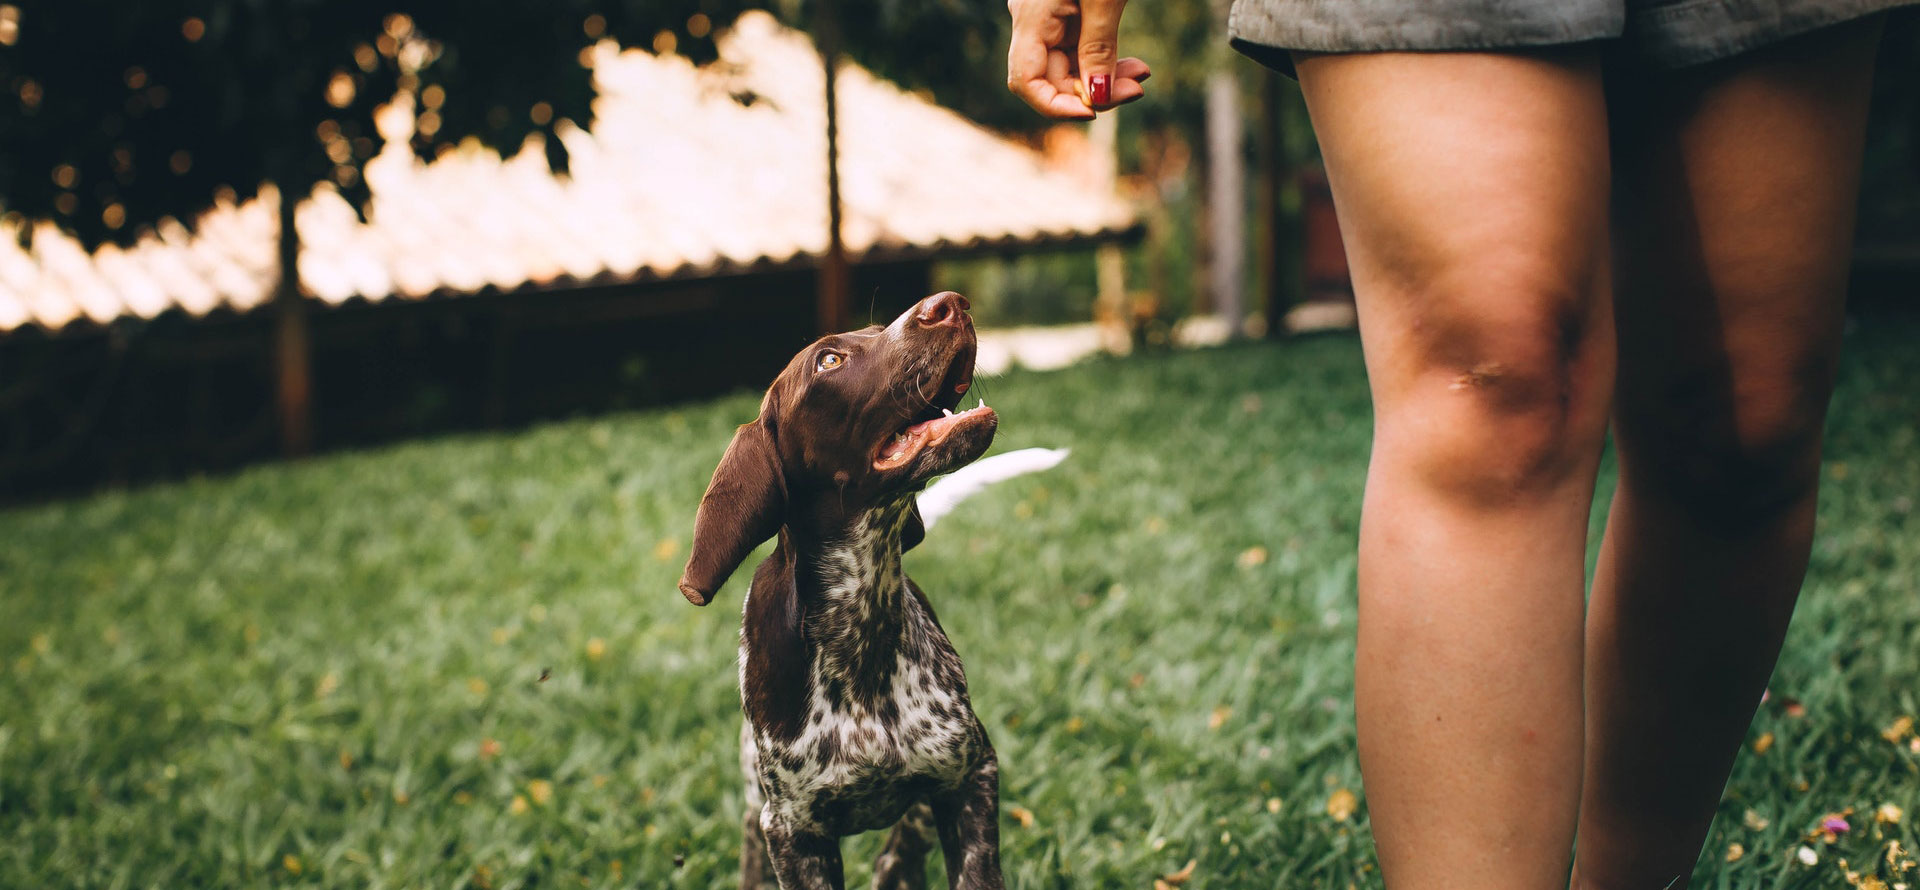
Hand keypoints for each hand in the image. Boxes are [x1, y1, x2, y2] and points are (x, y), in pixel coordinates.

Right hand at [1006, 0, 1149, 119]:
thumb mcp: (1105, 0)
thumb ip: (1098, 49)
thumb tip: (1097, 98)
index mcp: (1030, 17)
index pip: (1026, 82)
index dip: (1057, 106)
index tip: (1094, 111)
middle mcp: (1031, 21)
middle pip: (1052, 79)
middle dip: (1094, 93)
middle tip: (1135, 90)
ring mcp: (1046, 18)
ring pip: (1069, 68)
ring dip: (1105, 80)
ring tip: (1140, 76)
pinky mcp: (1063, 13)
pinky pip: (1078, 50)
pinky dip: (1104, 62)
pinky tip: (1131, 67)